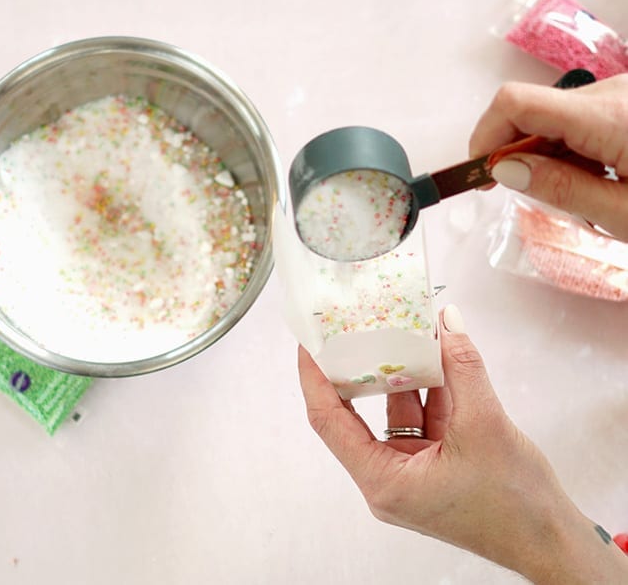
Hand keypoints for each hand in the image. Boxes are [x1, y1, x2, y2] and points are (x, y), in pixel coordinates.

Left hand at [298, 305, 627, 582]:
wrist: (553, 541)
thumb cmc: (515, 505)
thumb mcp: (485, 425)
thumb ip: (462, 368)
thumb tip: (448, 320)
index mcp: (382, 480)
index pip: (328, 420)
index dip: (314, 377)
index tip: (308, 341)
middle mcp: (387, 478)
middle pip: (356, 414)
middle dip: (357, 369)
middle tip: (349, 329)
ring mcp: (409, 472)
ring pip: (392, 413)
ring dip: (399, 373)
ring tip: (394, 331)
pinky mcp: (431, 466)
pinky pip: (419, 419)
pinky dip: (426, 390)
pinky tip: (432, 356)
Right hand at [469, 74, 627, 240]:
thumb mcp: (624, 212)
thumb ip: (561, 188)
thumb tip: (504, 169)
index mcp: (608, 117)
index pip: (517, 104)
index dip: (485, 137)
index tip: (480, 175)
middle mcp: (610, 93)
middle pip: (529, 111)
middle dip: (514, 153)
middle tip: (528, 194)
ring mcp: (617, 94)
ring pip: (549, 117)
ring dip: (543, 155)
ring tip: (579, 190)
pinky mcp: (621, 101)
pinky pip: (572, 119)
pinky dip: (566, 149)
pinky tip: (592, 175)